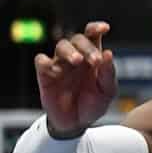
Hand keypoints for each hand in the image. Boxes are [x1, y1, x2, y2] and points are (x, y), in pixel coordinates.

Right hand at [34, 21, 116, 136]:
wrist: (77, 124)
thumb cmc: (93, 104)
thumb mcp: (107, 91)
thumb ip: (108, 73)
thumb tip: (109, 53)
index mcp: (92, 57)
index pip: (92, 35)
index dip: (96, 28)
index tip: (104, 28)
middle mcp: (76, 57)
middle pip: (77, 39)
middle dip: (87, 47)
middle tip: (95, 60)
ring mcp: (60, 65)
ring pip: (60, 46)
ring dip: (70, 51)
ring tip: (78, 61)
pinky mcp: (45, 76)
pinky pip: (41, 61)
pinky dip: (45, 61)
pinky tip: (53, 67)